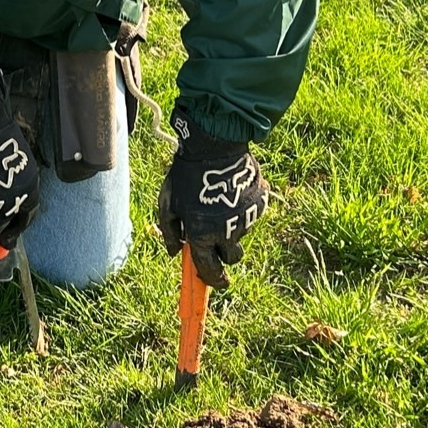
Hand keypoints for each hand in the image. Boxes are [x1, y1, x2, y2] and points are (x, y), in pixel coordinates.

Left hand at [155, 110, 268, 288]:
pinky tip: (232, 189)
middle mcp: (226, 232)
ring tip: (219, 198)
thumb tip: (175, 253)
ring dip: (232, 224)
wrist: (214, 146)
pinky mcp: (259, 205)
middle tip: (215, 234)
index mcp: (202, 235)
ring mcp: (246, 219)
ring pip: (241, 232)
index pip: (210, 270)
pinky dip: (243, 208)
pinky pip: (251, 214)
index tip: (217, 282)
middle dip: (225, 252)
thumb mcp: (168, 204)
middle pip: (231, 257)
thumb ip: (169, 232)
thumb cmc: (186, 175)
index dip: (213, 280)